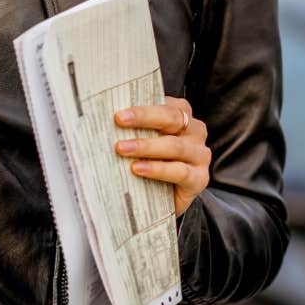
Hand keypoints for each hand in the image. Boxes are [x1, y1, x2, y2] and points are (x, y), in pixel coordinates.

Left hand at [114, 95, 210, 216]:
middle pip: (172, 118)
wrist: (164, 200)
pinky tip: (138, 169)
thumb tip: (104, 114)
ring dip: (146, 146)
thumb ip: (134, 126)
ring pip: (174, 145)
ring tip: (122, 149)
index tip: (119, 112)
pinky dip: (157, 169)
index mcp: (183, 115)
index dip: (142, 107)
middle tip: (119, 120)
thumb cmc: (151, 162)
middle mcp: (195, 131)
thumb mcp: (143, 139)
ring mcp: (200, 155)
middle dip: (144, 118)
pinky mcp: (199, 178)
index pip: (166, 105)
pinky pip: (179, 171)